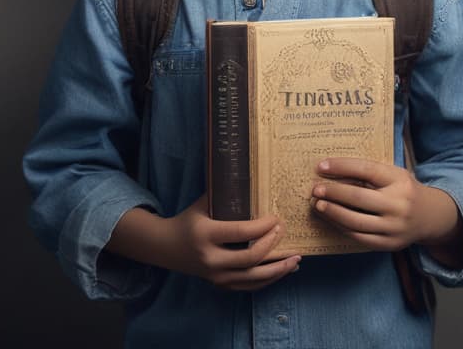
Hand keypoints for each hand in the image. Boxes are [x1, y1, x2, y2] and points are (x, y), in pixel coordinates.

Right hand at [114, 195, 300, 290]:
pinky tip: (282, 271)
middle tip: (285, 231)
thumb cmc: (188, 220)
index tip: (276, 218)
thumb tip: (251, 174)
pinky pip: (249, 286)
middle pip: (251, 258)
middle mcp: (211, 259)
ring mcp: (216, 276)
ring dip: (278, 269)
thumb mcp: (202, 204)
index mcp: (206, 235)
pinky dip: (268, 280)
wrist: (166, 248)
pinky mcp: (220, 285)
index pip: (241, 232)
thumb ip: (224, 193)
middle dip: (273, 245)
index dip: (263, 226)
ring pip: (253, 278)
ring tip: (296, 259)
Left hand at [311, 158, 462, 258]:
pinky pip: (359, 237)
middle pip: (358, 198)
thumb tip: (332, 170)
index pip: (366, 170)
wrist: (430, 216)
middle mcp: (398, 204)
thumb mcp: (393, 175)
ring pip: (355, 221)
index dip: (342, 167)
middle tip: (315, 189)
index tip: (321, 166)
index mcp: (399, 180)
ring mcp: (394, 227)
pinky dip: (341, 227)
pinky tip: (330, 219)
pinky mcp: (389, 244)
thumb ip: (369, 173)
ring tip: (318, 205)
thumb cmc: (403, 190)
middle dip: (333, 193)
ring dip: (332, 213)